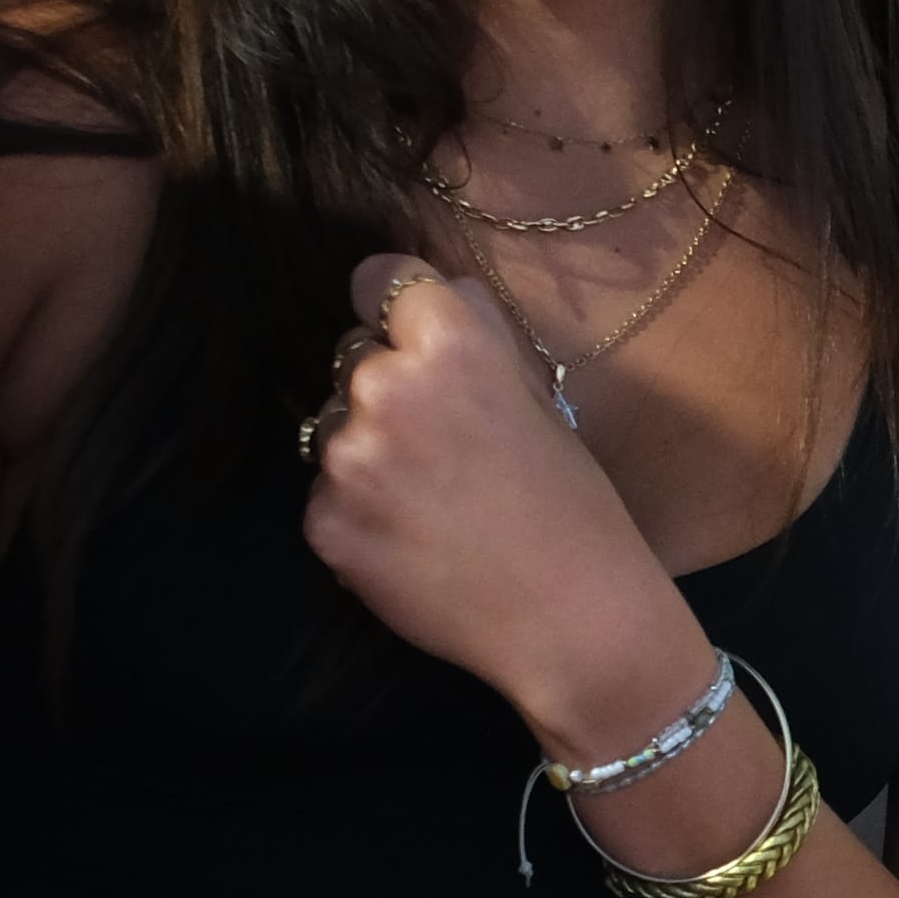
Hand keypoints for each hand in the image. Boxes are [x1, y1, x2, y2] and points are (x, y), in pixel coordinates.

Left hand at [299, 260, 708, 746]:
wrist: (571, 619)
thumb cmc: (573, 506)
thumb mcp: (541, 396)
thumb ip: (480, 334)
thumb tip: (435, 293)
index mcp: (451, 344)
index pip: (380, 278)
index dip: (394, 303)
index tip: (405, 330)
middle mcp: (386, 388)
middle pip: (351, 354)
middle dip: (384, 384)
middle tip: (438, 440)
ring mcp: (347, 459)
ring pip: (332, 426)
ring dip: (366, 449)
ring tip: (428, 499)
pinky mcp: (325, 523)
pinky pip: (325, 495)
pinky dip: (357, 512)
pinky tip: (412, 540)